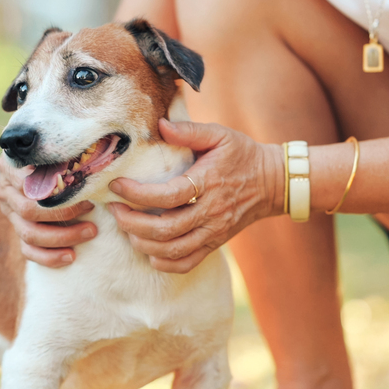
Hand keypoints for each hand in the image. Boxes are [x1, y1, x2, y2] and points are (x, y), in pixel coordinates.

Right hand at [0, 156, 96, 267]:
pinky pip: (28, 251)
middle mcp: (5, 191)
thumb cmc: (52, 154)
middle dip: (65, 215)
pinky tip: (71, 257)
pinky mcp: (16, 232)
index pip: (30, 185)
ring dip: (62, 237)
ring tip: (90, 232)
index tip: (86, 193)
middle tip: (93, 212)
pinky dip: (49, 257)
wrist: (35, 167)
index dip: (59, 192)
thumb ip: (61, 152)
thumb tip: (90, 160)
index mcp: (10, 168)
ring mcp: (9, 214)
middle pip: (29, 212)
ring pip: (30, 234)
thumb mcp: (52, 148)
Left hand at [109, 119, 281, 272]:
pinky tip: (149, 252)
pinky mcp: (216, 243)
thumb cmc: (242, 155)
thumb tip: (160, 125)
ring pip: (173, 250)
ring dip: (143, 243)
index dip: (137, 194)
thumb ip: (189, 130)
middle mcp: (211, 212)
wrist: (273, 182)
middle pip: (166, 229)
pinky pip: (187, 263)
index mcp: (209, 182)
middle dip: (132, 223)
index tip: (117, 186)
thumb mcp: (220, 134)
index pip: (168, 196)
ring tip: (127, 229)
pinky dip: (164, 263)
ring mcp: (214, 231)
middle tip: (115, 211)